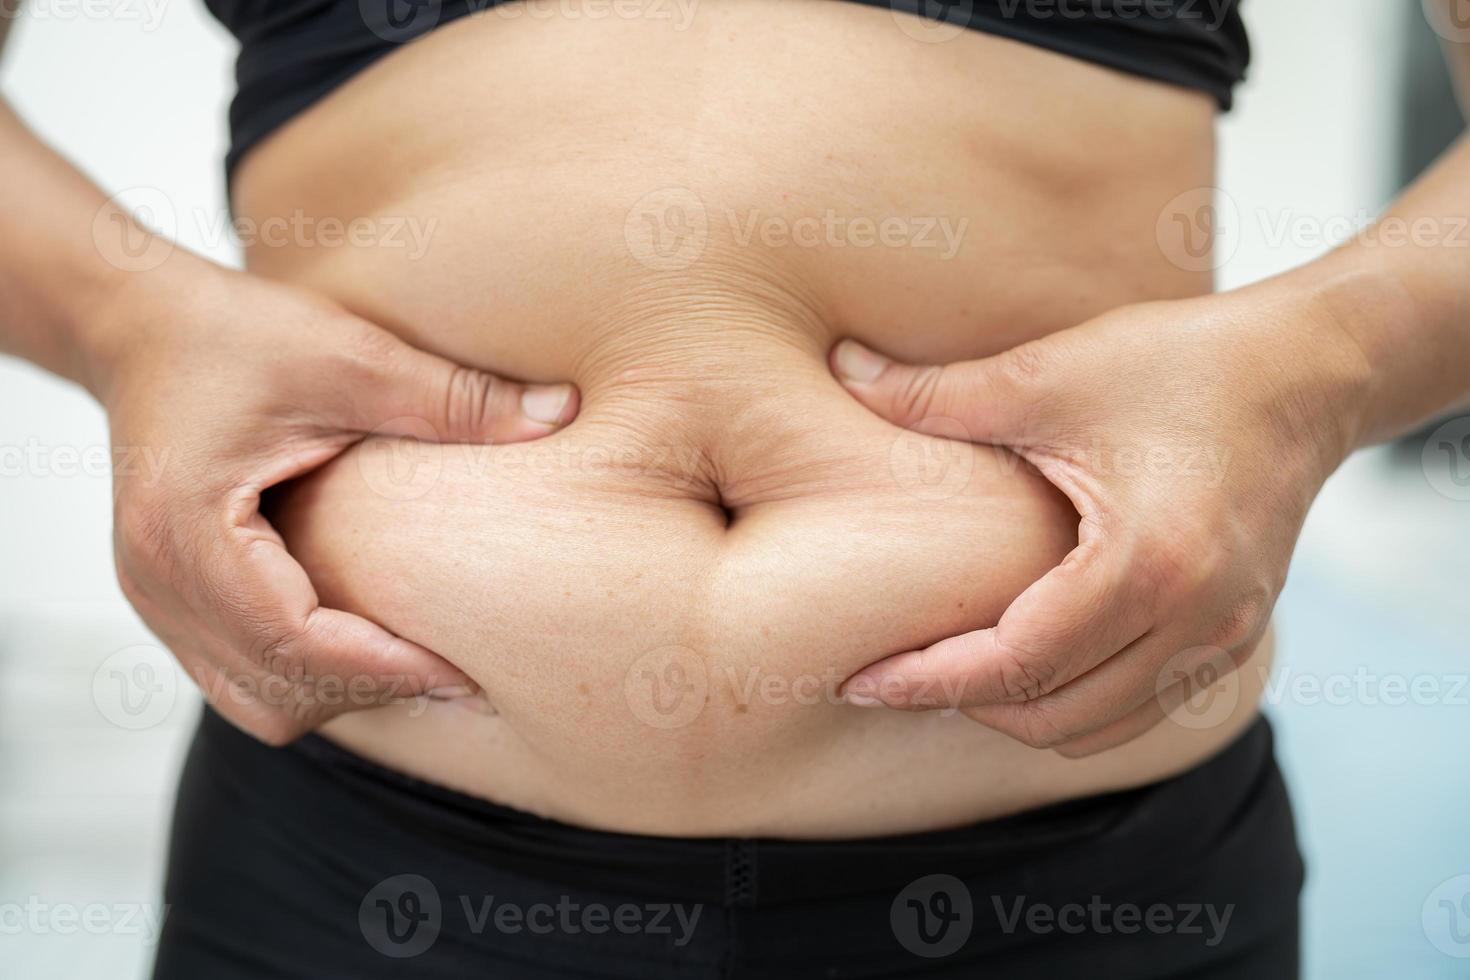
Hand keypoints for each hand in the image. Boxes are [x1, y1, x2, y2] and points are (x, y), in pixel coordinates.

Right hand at [91, 262, 578, 743]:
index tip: (464, 668)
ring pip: (255, 700)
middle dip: (372, 688)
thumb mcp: (353, 355)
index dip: (387, 666)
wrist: (140, 327)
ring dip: (339, 691)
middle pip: (275, 689)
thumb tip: (565, 412)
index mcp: (188, 530)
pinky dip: (307, 675)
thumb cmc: (234, 333)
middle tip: (462, 673)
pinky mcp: (172, 601)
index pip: (295, 642)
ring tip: (422, 660)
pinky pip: (242, 676)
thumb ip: (455, 396)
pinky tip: (370, 638)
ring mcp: (156, 600)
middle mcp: (158, 582)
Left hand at [831, 286, 1368, 755]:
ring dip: (1018, 712)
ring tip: (950, 670)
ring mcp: (1224, 637)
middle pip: (1053, 717)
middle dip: (961, 704)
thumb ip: (935, 393)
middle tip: (892, 673)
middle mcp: (1196, 620)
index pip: (1017, 665)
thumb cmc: (1180, 362)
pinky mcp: (1234, 634)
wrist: (1309, 369)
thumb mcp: (1050, 371)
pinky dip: (1075, 703)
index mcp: (1148, 564)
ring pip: (1098, 728)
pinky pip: (1142, 708)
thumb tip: (839, 370)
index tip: (860, 678)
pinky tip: (1026, 660)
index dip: (927, 680)